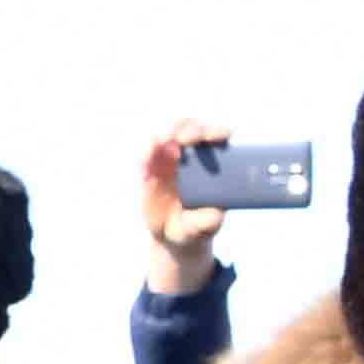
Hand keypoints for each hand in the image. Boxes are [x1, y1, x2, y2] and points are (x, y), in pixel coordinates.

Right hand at [136, 123, 235, 293]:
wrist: (172, 235)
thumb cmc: (197, 226)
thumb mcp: (206, 226)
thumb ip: (210, 221)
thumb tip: (215, 215)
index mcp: (212, 161)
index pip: (216, 137)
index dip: (217, 131)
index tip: (217, 137)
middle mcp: (191, 155)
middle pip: (191, 128)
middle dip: (190, 129)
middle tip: (185, 140)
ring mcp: (168, 159)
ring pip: (166, 135)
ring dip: (165, 134)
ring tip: (164, 142)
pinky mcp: (149, 169)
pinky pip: (146, 156)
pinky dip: (147, 155)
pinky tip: (147, 161)